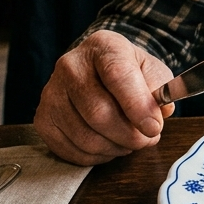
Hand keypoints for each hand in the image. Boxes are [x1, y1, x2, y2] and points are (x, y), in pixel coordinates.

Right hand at [34, 30, 176, 164]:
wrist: (98, 71)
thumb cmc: (128, 73)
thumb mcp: (152, 71)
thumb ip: (160, 91)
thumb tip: (157, 116)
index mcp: (103, 47)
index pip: (117, 75)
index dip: (137, 106)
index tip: (153, 128)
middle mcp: (70, 66)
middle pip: (98, 112)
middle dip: (129, 135)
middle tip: (146, 140)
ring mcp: (52, 93)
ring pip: (85, 137)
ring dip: (115, 148)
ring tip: (129, 142)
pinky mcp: (43, 119)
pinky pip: (70, 150)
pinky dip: (96, 156)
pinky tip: (108, 145)